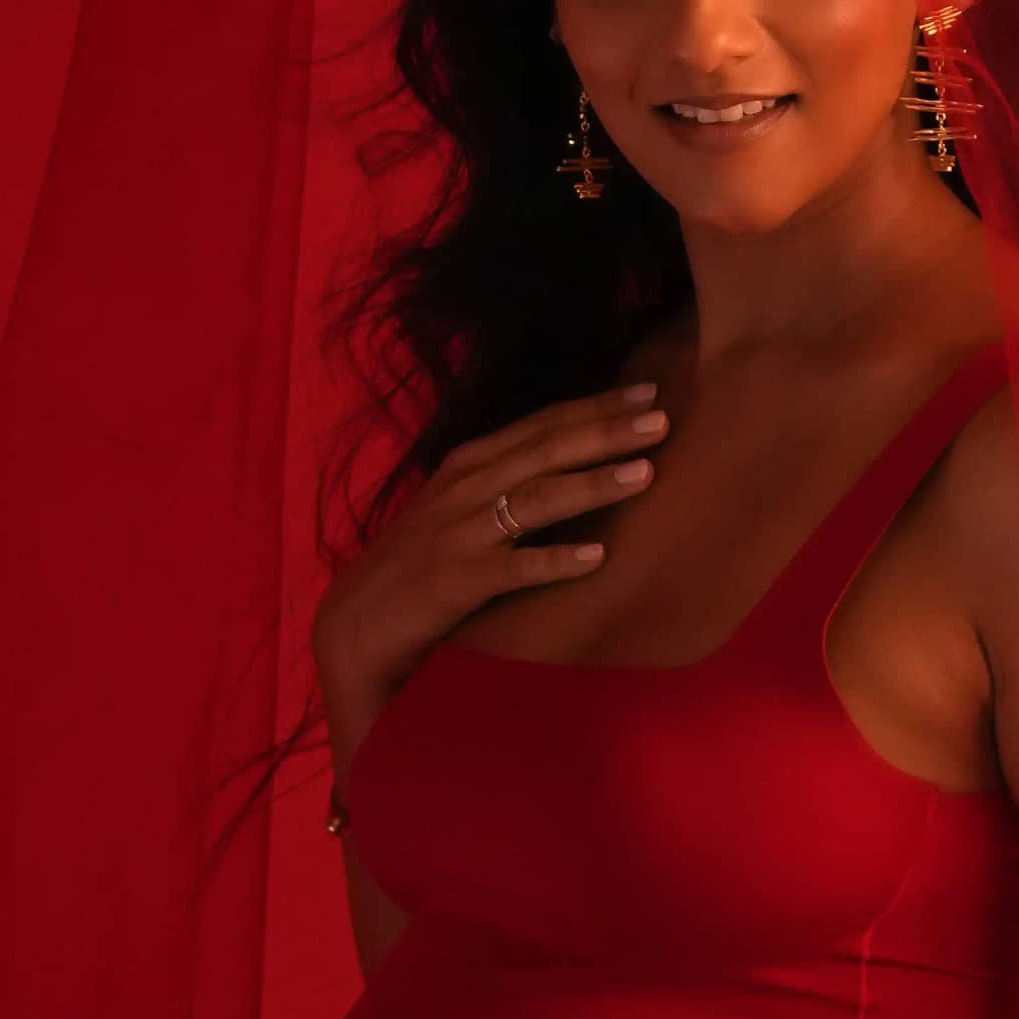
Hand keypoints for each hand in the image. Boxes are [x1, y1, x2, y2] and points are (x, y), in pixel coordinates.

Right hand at [313, 381, 672, 739]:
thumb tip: (571, 462)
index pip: (542, 426)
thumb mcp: (458, 510)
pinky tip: (596, 557)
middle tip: (662, 419)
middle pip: (546, 450)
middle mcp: (465, 488)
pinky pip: (513, 568)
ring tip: (643, 473)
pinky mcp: (454, 580)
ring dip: (592, 483)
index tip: (647, 394)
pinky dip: (554, 560)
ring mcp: (459, 532)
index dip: (594, 407)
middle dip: (604, 432)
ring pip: (536, 499)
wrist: (357, 624)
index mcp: (469, 464)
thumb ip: (505, 483)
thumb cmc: (417, 564)